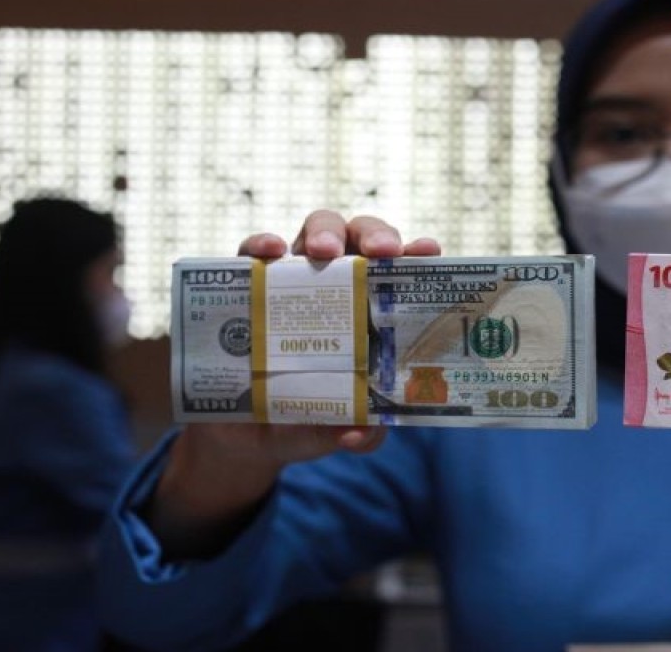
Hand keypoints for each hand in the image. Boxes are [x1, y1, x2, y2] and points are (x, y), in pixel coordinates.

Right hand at [149, 211, 439, 556]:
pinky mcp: (247, 285)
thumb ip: (362, 436)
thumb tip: (363, 434)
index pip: (398, 272)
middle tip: (379, 252)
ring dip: (324, 232)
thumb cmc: (306, 421)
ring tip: (323, 252)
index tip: (427, 250)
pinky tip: (270, 253)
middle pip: (361, 237)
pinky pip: (252, 252)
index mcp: (369, 310)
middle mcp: (336, 284)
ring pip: (314, 231)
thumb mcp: (338, 432)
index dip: (415, 253)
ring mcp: (293, 279)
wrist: (243, 438)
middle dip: (374, 234)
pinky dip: (261, 244)